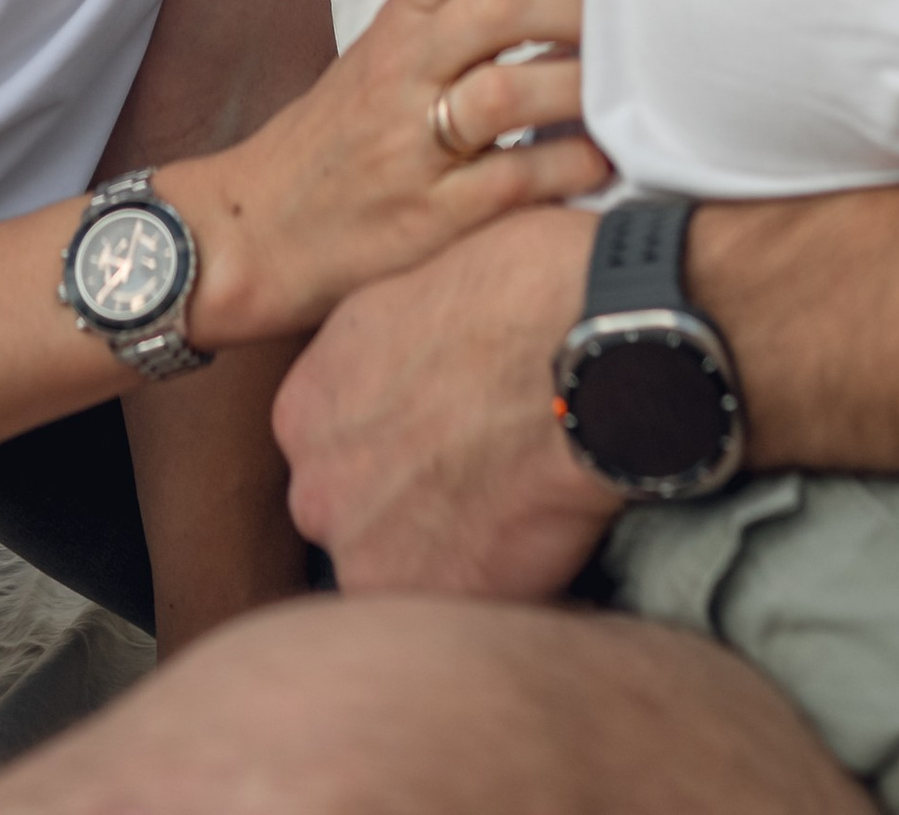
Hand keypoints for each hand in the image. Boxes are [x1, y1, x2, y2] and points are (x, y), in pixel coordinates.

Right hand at [172, 0, 604, 348]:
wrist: (257, 228)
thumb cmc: (338, 138)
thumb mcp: (385, 55)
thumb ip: (455, 11)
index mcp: (399, 23)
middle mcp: (403, 71)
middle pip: (499, 5)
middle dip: (579, 2)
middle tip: (638, 9)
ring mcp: (412, 144)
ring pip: (506, 92)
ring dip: (580, 85)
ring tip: (630, 87)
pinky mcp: (428, 218)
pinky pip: (508, 183)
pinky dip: (565, 169)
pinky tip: (601, 162)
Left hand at [274, 201, 618, 598]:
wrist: (590, 352)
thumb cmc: (522, 291)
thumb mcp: (410, 291)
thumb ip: (379, 358)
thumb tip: (401, 377)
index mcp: (308, 405)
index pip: (330, 451)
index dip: (389, 447)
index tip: (436, 439)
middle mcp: (320, 482)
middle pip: (353, 517)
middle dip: (406, 507)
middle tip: (479, 478)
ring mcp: (372, 551)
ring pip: (399, 570)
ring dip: (446, 553)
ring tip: (513, 511)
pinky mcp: (440, 601)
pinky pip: (460, 607)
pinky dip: (496, 585)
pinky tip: (538, 537)